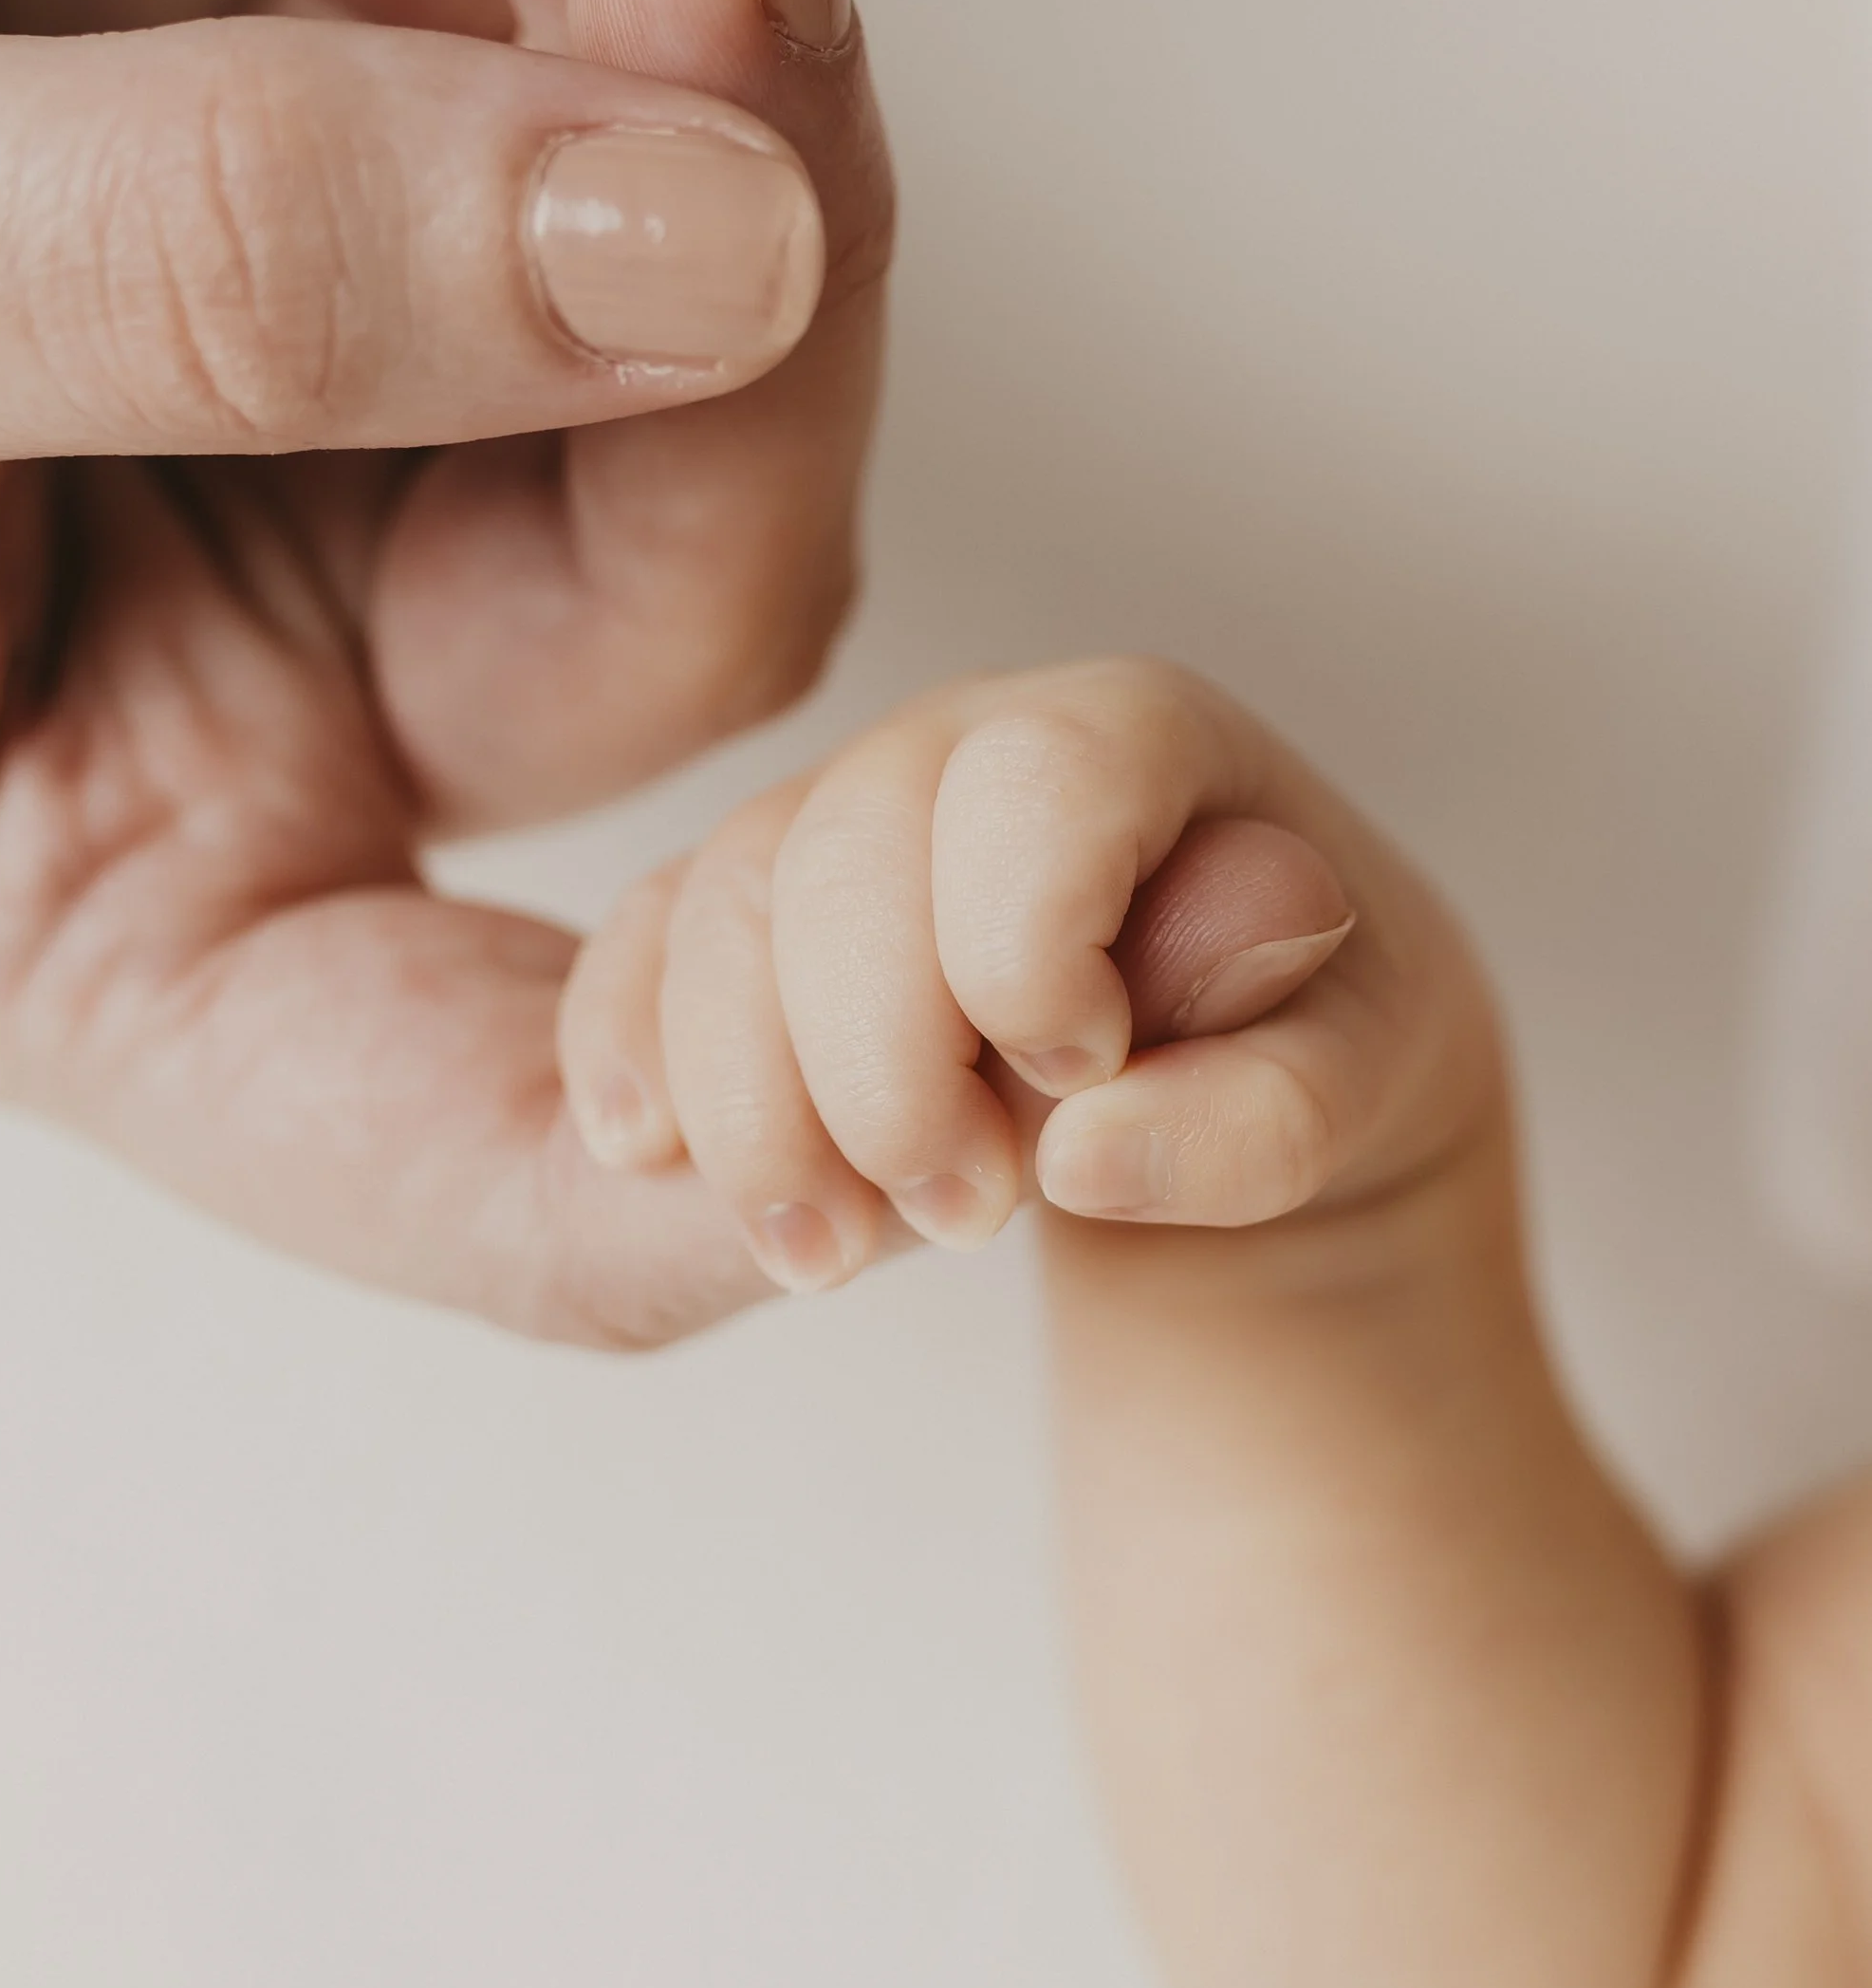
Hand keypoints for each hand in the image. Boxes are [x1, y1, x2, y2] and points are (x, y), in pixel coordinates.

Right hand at [558, 656, 1498, 1291]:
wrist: (1233, 1045)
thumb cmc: (1303, 1037)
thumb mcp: (1357, 1087)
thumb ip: (1265, 1116)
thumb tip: (1086, 1153)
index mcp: (1134, 735)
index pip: (1037, 780)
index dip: (1028, 940)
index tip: (1080, 1074)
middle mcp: (965, 741)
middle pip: (848, 846)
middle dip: (877, 1061)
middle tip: (961, 1219)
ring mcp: (842, 807)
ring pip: (726, 899)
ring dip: (752, 1098)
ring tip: (827, 1252)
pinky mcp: (754, 894)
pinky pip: (644, 933)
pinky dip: (631, 1048)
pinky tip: (644, 1157)